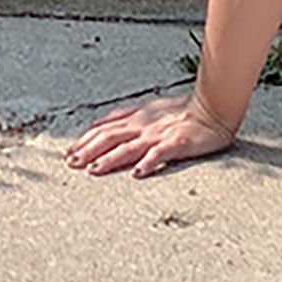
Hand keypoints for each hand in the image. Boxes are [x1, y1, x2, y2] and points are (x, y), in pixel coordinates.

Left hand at [64, 93, 235, 178]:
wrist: (212, 107)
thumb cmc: (182, 110)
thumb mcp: (149, 108)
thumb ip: (127, 116)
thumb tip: (103, 123)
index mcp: (136, 117)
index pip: (104, 128)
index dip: (85, 139)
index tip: (70, 151)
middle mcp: (142, 125)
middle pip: (110, 137)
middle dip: (88, 150)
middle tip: (71, 163)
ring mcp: (159, 135)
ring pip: (129, 147)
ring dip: (109, 158)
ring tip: (93, 170)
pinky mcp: (177, 144)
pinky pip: (160, 153)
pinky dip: (147, 162)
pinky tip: (136, 173)